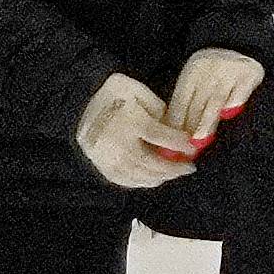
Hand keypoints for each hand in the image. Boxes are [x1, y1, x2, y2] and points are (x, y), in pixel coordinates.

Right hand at [74, 73, 191, 192]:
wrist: (81, 99)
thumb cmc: (116, 93)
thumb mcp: (139, 91)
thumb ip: (158, 110)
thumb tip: (173, 130)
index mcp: (128, 120)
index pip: (158, 135)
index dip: (177, 144)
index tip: (192, 148)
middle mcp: (116, 141)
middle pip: (148, 162)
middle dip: (171, 168)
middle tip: (188, 168)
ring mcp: (105, 155)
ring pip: (135, 174)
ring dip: (158, 177)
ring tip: (174, 174)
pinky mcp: (98, 162)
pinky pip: (120, 178)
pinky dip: (138, 182)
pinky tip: (152, 179)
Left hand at [161, 47, 261, 144]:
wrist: (243, 40)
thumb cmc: (215, 70)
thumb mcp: (197, 81)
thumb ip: (187, 106)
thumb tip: (174, 137)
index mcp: (191, 75)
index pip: (179, 104)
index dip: (174, 126)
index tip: (171, 147)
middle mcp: (207, 72)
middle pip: (195, 104)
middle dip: (189, 128)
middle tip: (184, 150)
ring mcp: (228, 71)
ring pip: (215, 99)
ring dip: (207, 120)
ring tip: (201, 140)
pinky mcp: (249, 72)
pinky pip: (240, 88)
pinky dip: (235, 99)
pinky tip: (230, 112)